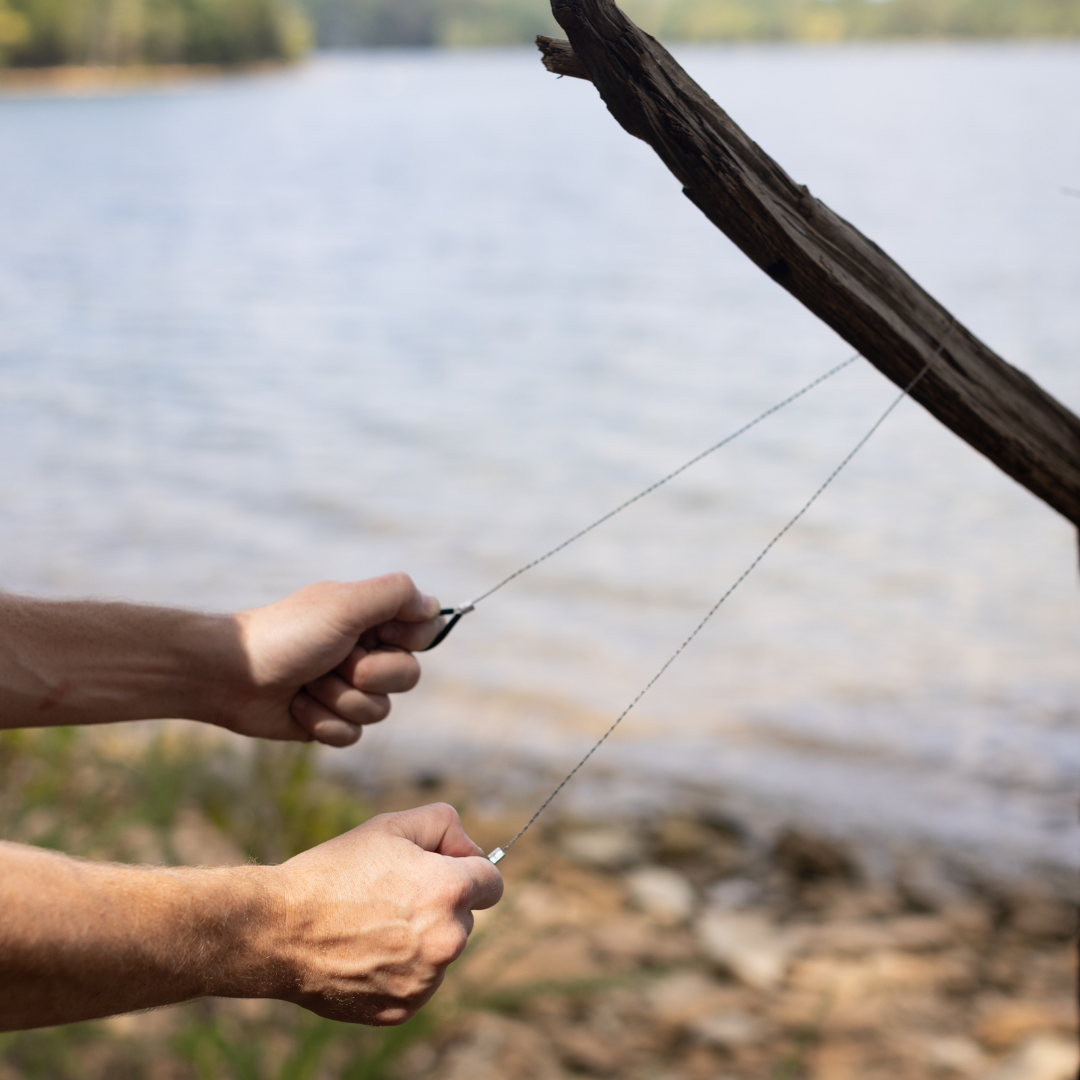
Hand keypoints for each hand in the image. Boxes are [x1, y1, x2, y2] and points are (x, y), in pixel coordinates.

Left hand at [226, 573, 443, 746]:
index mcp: (372, 618)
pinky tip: (297, 706)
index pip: (424, 631)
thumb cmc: (286, 635)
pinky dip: (323, 722)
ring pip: (380, 711)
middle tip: (335, 661)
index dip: (406, 639)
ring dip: (339, 699)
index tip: (378, 633)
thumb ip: (395, 595)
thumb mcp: (345, 605)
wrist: (230, 676)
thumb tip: (434, 606)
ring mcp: (349, 687)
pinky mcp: (330, 719)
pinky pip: (353, 735)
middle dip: (369, 675)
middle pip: (408, 676)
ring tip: (307, 683)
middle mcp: (365, 651)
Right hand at [264, 803, 502, 1023]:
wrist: (279, 928)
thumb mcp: (391, 826)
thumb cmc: (335, 871)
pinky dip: (400, 969)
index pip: (492, 883)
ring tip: (372, 924)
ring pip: (440, 952)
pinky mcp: (402, 1009)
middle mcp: (447, 940)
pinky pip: (417, 982)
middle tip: (391, 894)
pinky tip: (365, 952)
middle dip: (440, 904)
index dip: (466, 871)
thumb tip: (469, 849)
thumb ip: (444, 825)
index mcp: (450, 891)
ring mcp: (425, 980)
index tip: (441, 870)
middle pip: (464, 918)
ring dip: (421, 938)